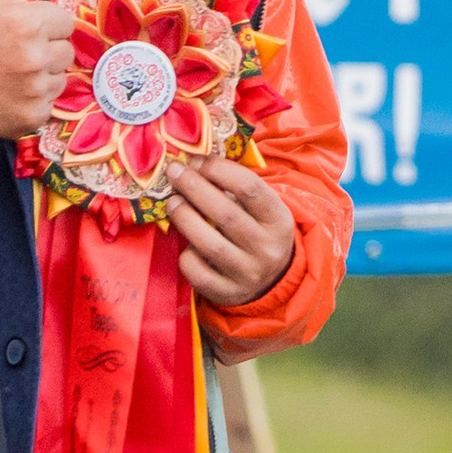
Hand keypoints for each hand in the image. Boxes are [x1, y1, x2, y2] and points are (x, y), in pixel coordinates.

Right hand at [0, 0, 76, 138]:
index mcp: (30, 22)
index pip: (63, 22)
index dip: (43, 25)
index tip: (20, 30)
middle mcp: (36, 57)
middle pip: (65, 50)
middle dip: (45, 49)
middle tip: (13, 53)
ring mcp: (35, 89)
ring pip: (60, 78)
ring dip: (42, 76)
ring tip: (11, 73)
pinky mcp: (32, 117)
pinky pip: (49, 104)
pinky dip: (35, 101)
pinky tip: (11, 94)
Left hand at [164, 150, 296, 311]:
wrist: (273, 279)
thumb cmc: (258, 230)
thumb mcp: (262, 209)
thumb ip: (236, 188)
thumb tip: (193, 163)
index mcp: (278, 219)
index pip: (249, 188)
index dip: (218, 170)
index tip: (196, 160)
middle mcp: (267, 247)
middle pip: (226, 214)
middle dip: (194, 188)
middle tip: (174, 173)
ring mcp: (248, 273)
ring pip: (211, 245)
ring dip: (185, 218)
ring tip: (173, 202)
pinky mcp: (229, 292)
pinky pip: (200, 274)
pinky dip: (187, 257)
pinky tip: (184, 244)